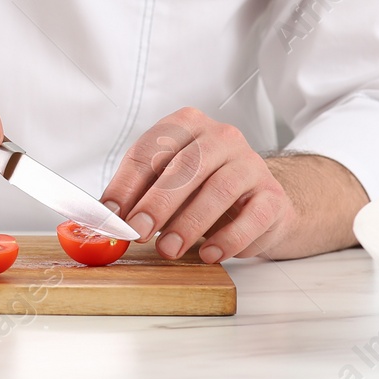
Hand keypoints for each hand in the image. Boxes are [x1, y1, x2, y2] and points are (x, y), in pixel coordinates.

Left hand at [100, 108, 297, 262]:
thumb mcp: (165, 187)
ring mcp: (249, 163)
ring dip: (189, 223)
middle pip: (185, 166)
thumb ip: (136, 198)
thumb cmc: (201, 191)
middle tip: (139, 232)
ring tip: (169, 249)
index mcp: (186, 125)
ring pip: (218, 189)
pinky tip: (209, 253)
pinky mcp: (272, 195)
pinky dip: (228, 238)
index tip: (112, 215)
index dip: (127, 184)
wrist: (258, 203)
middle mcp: (220, 137)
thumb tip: (106, 219)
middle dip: (157, 203)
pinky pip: (252, 216)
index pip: (150, 150)